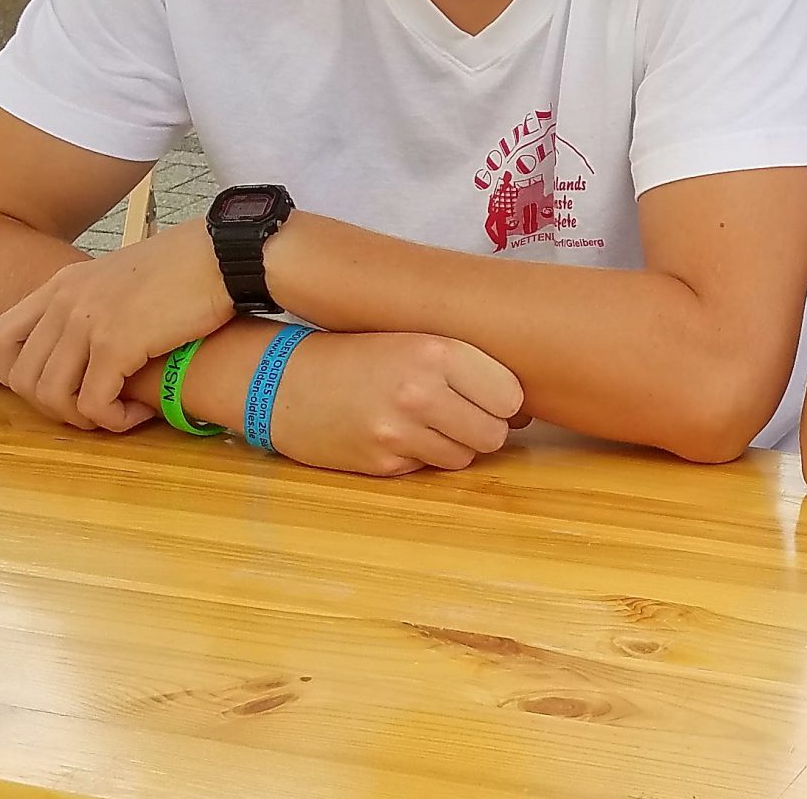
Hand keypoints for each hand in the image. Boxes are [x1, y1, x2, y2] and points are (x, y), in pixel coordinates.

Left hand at [0, 221, 232, 431]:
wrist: (224, 256)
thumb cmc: (190, 267)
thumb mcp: (124, 276)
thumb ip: (99, 301)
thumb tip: (99, 339)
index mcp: (63, 283)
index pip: (1, 337)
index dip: (18, 374)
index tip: (55, 387)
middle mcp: (65, 301)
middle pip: (23, 376)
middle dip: (54, 407)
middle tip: (93, 410)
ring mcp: (87, 321)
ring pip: (52, 396)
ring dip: (82, 418)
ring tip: (117, 414)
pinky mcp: (116, 344)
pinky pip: (92, 403)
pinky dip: (111, 419)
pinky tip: (138, 412)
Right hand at [267, 332, 523, 475]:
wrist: (281, 381)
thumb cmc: (356, 354)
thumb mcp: (411, 338)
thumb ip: (465, 364)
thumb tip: (525, 410)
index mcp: (435, 351)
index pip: (510, 396)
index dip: (502, 399)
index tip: (486, 394)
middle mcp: (420, 392)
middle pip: (494, 434)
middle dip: (483, 427)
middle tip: (457, 412)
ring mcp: (399, 433)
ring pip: (465, 457)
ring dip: (454, 445)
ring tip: (424, 421)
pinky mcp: (382, 464)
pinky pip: (429, 469)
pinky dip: (421, 457)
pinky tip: (395, 434)